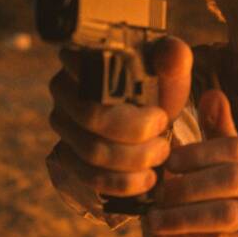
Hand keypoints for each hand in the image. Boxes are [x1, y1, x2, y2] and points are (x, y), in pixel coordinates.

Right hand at [46, 38, 191, 206]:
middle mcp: (64, 90)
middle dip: (136, 134)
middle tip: (165, 136)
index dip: (125, 99)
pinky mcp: (68, 156)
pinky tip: (147, 179)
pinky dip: (122, 183)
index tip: (161, 114)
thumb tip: (174, 53)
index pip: (90, 78)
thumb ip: (174, 58)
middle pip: (91, 118)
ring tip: (161, 153)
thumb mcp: (170, 70)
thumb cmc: (158, 86)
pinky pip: (89, 177)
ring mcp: (63, 126)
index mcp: (84, 58)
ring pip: (92, 151)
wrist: (153, 115)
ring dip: (134, 159)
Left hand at [147, 89, 237, 236]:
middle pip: (231, 179)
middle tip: (158, 193)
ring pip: (227, 214)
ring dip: (184, 216)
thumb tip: (210, 93)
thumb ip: (224, 133)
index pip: (235, 147)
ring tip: (154, 219)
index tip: (167, 162)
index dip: (197, 153)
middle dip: (188, 185)